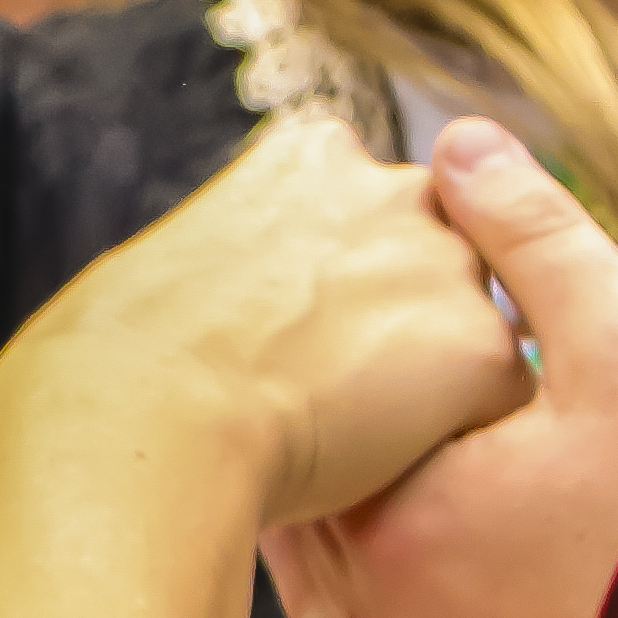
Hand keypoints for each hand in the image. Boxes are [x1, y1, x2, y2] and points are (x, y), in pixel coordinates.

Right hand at [0, 116, 528, 530]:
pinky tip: (375, 464)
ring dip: (431, 378)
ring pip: (472, 328)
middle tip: (327, 390)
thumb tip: (257, 308)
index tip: (296, 329)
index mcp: (314, 153)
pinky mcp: (482, 347)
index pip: (366, 206)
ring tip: (346, 432)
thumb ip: (253, 256)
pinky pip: (492, 408)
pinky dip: (447, 442)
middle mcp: (397, 186)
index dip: (339, 279)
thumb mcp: (182, 263)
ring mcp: (448, 262)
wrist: (143, 415)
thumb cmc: (124, 361)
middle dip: (401, 319)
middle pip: (435, 257)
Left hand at [272, 118, 617, 617]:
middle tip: (377, 375)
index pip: (309, 422)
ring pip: (345, 587)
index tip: (359, 316)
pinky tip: (474, 549)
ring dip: (373, 521)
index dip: (338, 360)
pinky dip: (415, 598)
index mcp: (392, 522)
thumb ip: (535, 236)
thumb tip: (463, 143)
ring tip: (431, 454)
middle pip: (315, 508)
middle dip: (346, 440)